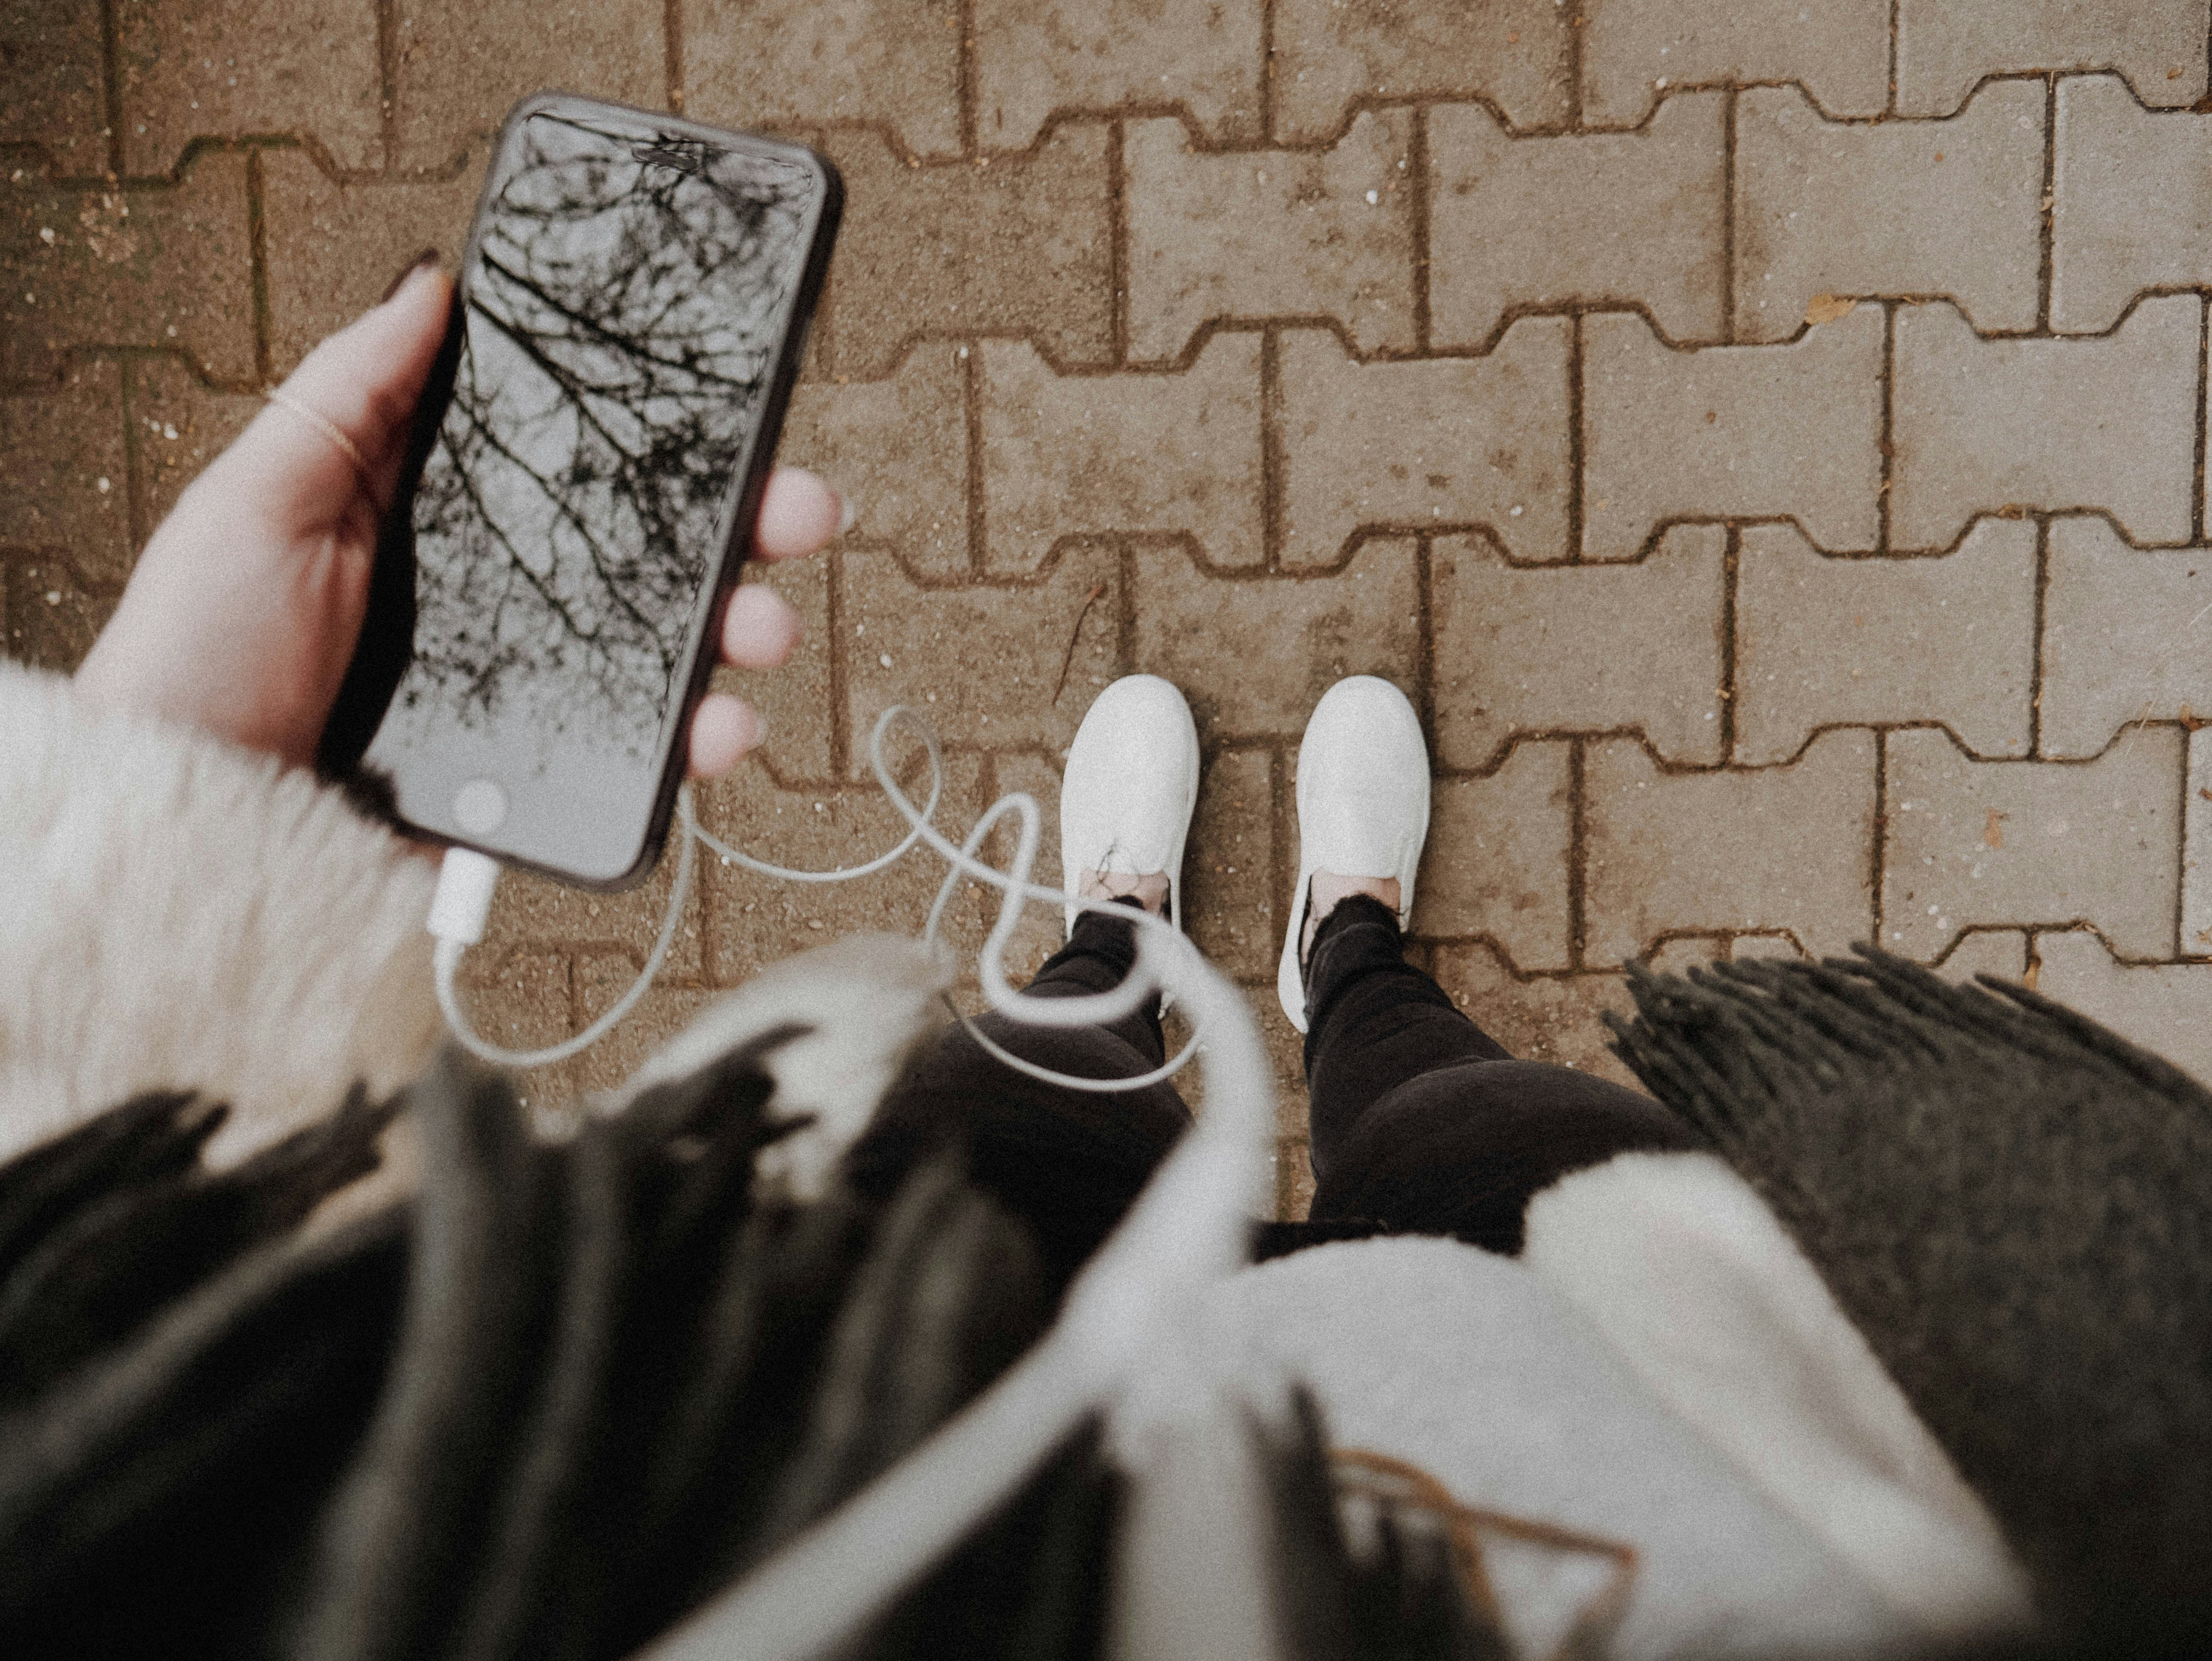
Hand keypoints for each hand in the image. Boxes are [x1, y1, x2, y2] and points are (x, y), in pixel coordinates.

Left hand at [73, 256, 837, 777]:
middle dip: (746, 529)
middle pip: (652, 554)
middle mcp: (506, 604)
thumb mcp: (259, 497)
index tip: (735, 410)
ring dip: (743, 633)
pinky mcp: (544, 783)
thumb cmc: (200, 656)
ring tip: (764, 632)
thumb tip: (431, 284)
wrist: (191, 820)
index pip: (578, 465)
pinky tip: (718, 728)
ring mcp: (532, 693)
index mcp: (447, 525)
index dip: (663, 440)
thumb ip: (353, 394)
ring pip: (671, 655)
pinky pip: (644, 759)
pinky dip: (700, 743)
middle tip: (799, 511)